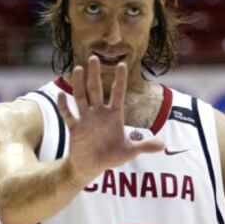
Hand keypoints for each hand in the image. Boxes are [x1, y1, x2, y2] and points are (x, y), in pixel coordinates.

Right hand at [57, 56, 163, 182]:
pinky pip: (68, 115)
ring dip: (79, 84)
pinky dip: (64, 106)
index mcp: (113, 116)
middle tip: (94, 57)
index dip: (120, 80)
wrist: (91, 167)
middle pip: (96, 89)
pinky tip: (60, 95)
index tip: (122, 64)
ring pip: (81, 97)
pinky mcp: (74, 128)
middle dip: (95, 74)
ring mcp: (85, 119)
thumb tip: (164, 145)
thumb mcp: (129, 152)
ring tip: (78, 68)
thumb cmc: (110, 157)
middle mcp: (99, 113)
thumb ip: (144, 146)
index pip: (117, 93)